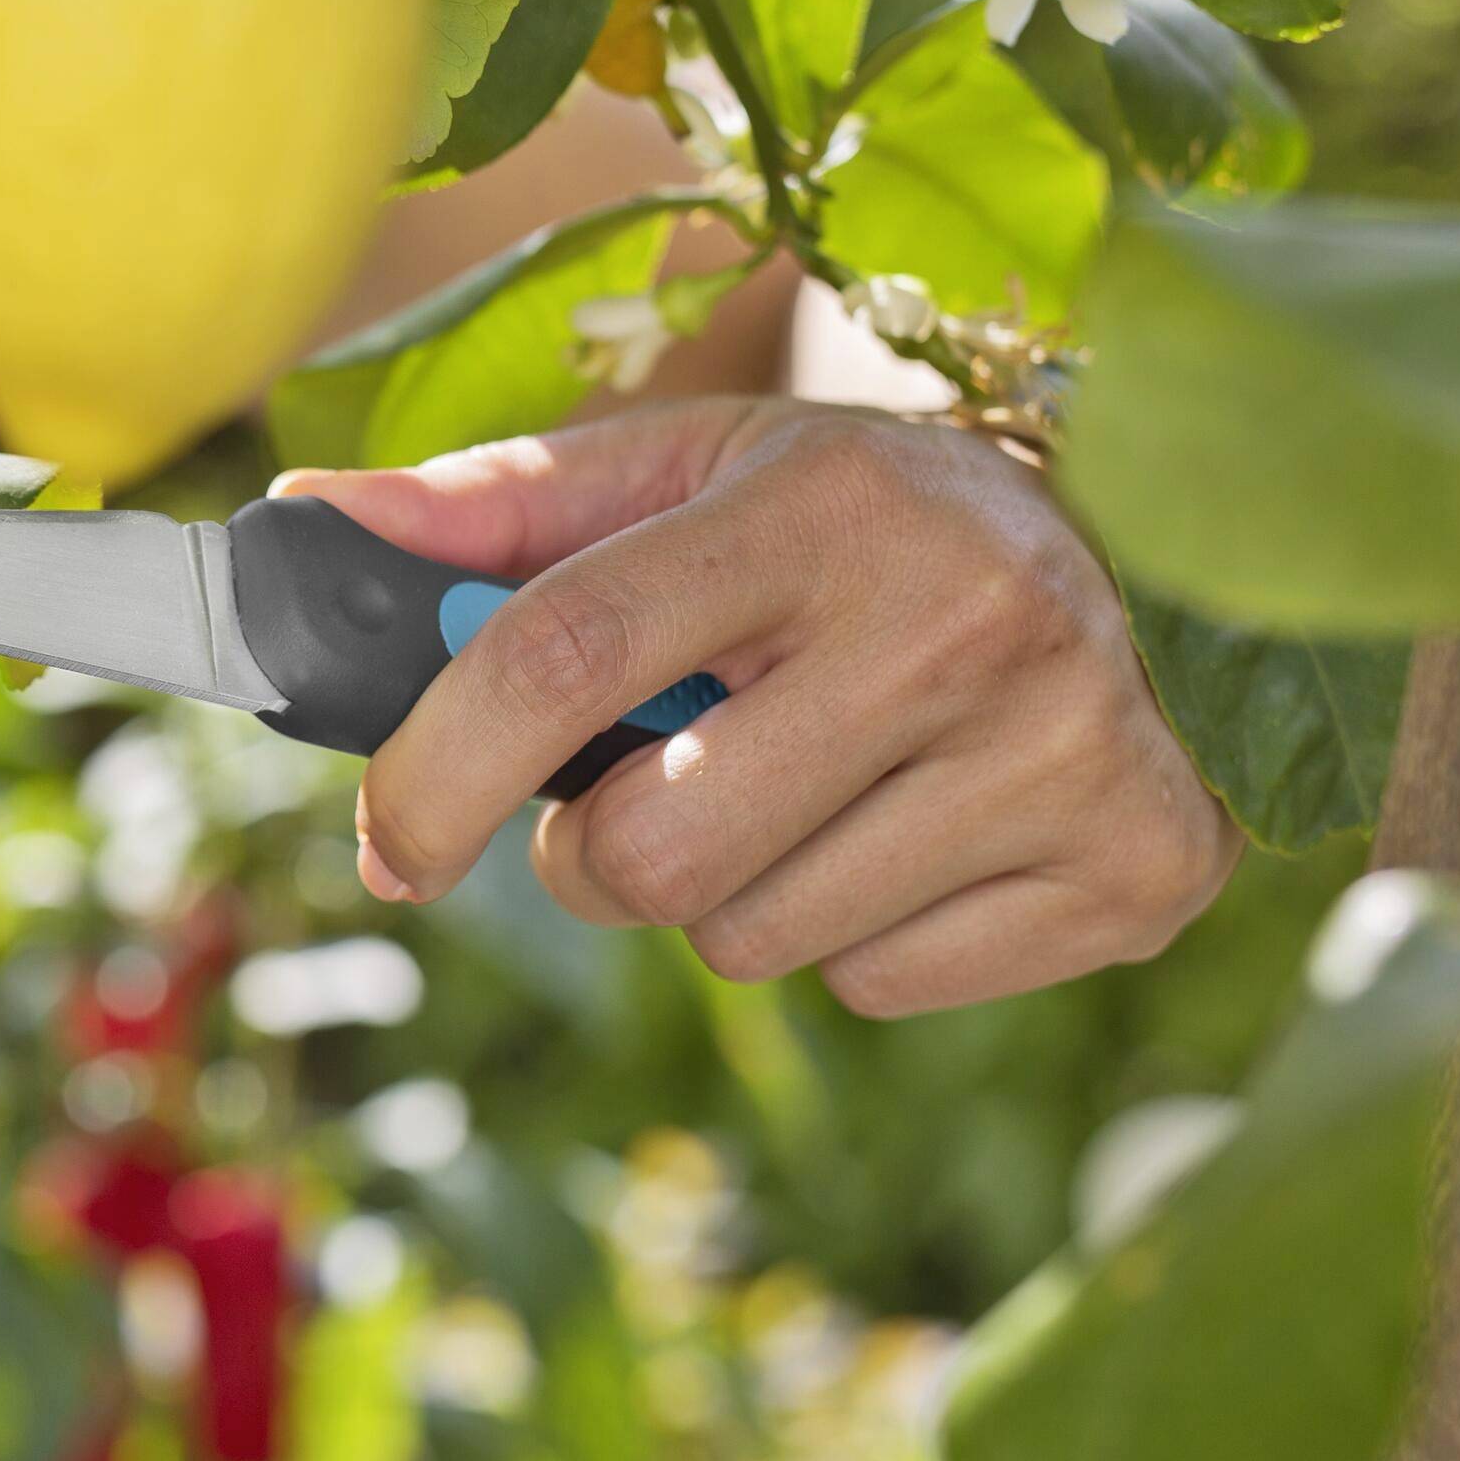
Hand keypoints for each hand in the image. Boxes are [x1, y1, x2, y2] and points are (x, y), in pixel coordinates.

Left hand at [277, 399, 1241, 1015]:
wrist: (1163, 548)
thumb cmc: (859, 519)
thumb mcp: (688, 473)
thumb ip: (490, 512)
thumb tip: (296, 526)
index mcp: (824, 503)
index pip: (567, 650)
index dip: (436, 767)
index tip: (388, 846)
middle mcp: (963, 620)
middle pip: (652, 854)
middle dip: (595, 856)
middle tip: (643, 793)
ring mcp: (1067, 754)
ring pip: (758, 943)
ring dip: (728, 895)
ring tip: (804, 787)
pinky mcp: (1137, 870)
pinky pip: (880, 987)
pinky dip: (856, 937)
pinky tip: (917, 829)